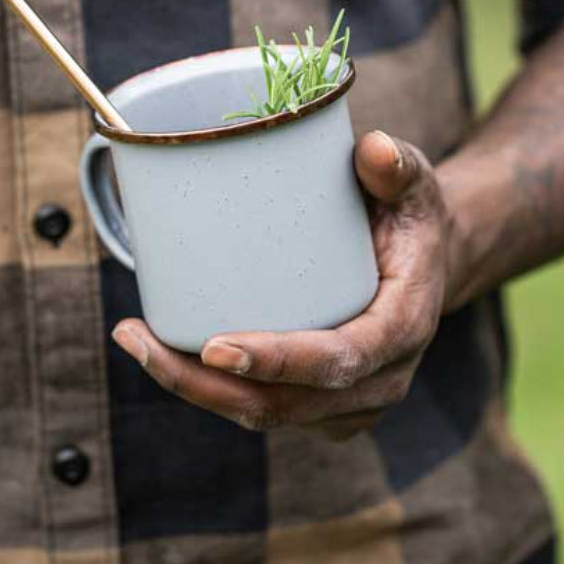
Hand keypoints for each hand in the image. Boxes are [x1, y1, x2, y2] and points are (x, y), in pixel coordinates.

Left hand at [112, 131, 450, 439]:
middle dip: (210, 387)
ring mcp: (353, 398)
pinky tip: (166, 351)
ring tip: (136, 341)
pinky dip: (214, 390)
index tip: (215, 348)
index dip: (280, 362)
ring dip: (198, 391)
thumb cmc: (410, 212)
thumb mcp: (413, 180)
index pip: (342, 361)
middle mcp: (382, 377)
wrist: (427, 255)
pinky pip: (267, 409)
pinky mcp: (325, 401)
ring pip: (269, 415)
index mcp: (404, 326)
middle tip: (142, 343)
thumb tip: (373, 149)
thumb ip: (395, 165)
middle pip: (289, 405)